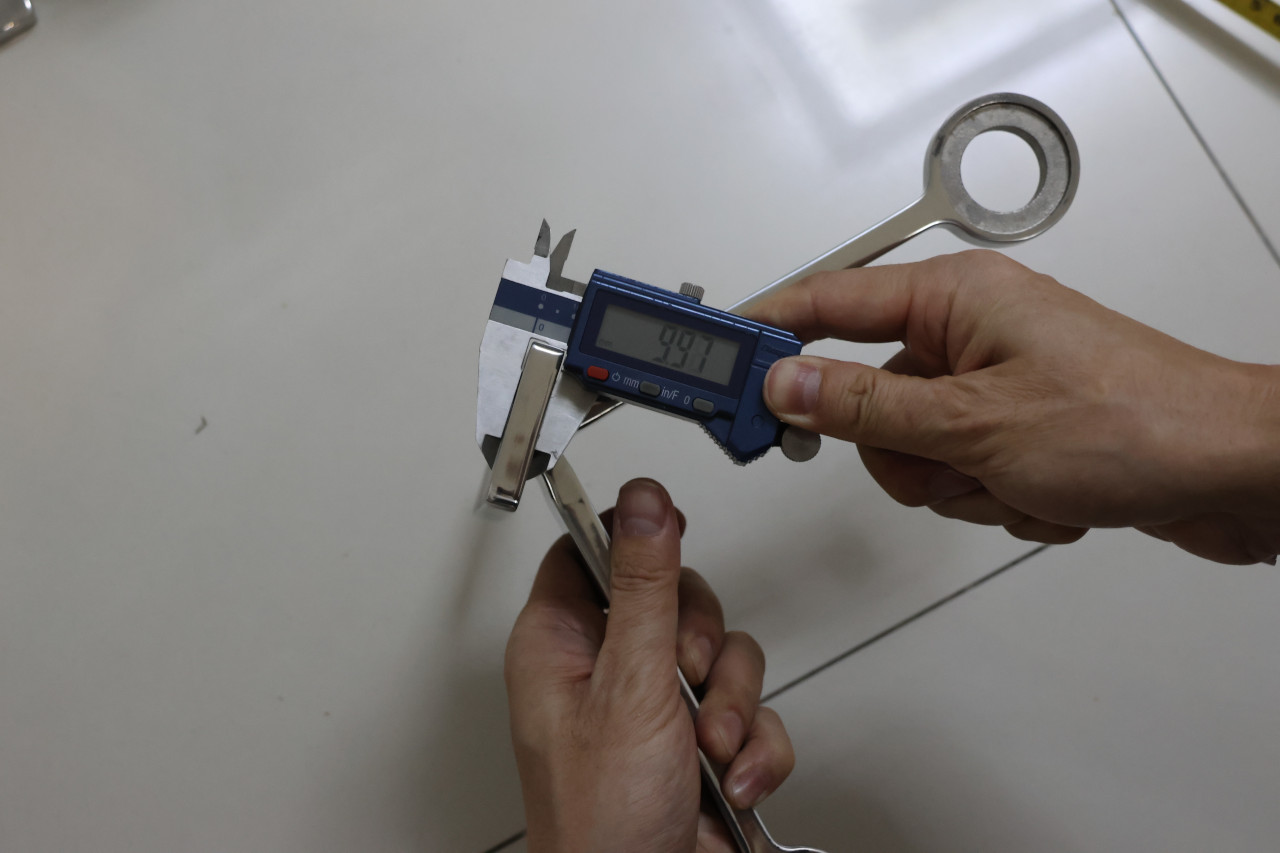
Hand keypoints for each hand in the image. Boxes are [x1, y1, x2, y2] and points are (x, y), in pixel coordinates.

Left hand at [505, 479, 795, 851]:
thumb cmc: (600, 821)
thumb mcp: (629, 687)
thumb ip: (645, 588)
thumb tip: (644, 502)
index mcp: (560, 646)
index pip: (589, 553)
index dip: (633, 534)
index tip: (672, 529)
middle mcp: (606, 671)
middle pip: (673, 598)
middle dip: (703, 641)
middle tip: (690, 674)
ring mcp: (658, 709)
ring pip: (724, 656)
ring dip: (733, 705)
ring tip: (710, 747)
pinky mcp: (704, 747)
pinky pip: (752, 713)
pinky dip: (755, 748)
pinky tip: (730, 780)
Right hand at [747, 250, 1279, 564]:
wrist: (1232, 471)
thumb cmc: (1133, 422)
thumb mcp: (972, 423)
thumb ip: (864, 406)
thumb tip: (785, 385)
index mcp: (952, 299)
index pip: (825, 302)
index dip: (766, 332)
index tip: (715, 362)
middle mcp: (968, 333)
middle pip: (865, 399)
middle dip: (903, 453)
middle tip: (946, 462)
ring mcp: (992, 386)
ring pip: (911, 451)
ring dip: (958, 486)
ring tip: (1018, 480)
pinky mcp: (1014, 432)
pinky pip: (958, 476)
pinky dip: (994, 500)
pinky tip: (1048, 495)